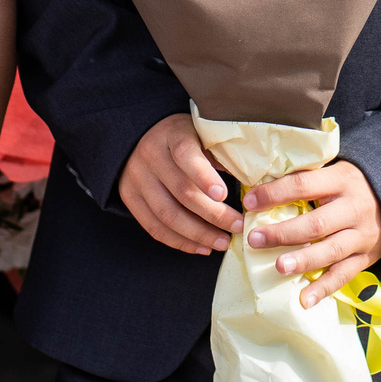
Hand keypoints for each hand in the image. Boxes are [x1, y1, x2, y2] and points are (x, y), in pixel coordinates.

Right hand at [118, 113, 241, 254]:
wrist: (139, 136)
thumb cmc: (183, 137)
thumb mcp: (201, 134)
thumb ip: (220, 155)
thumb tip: (250, 183)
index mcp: (172, 134)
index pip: (185, 154)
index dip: (204, 176)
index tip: (224, 194)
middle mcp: (150, 156)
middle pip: (181, 190)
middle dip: (213, 214)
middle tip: (237, 226)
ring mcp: (136, 179)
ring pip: (167, 214)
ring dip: (198, 234)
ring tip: (222, 242)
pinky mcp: (129, 198)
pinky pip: (154, 227)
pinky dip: (179, 241)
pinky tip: (201, 247)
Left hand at [244, 160, 380, 307]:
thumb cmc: (353, 183)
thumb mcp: (335, 171)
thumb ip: (307, 179)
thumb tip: (260, 188)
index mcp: (341, 180)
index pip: (303, 185)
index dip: (275, 194)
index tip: (249, 202)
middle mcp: (353, 208)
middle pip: (317, 223)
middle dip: (284, 233)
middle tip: (255, 240)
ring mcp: (361, 236)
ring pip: (331, 251)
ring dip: (303, 261)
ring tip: (279, 267)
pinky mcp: (366, 257)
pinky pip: (344, 275)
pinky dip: (324, 289)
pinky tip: (304, 300)